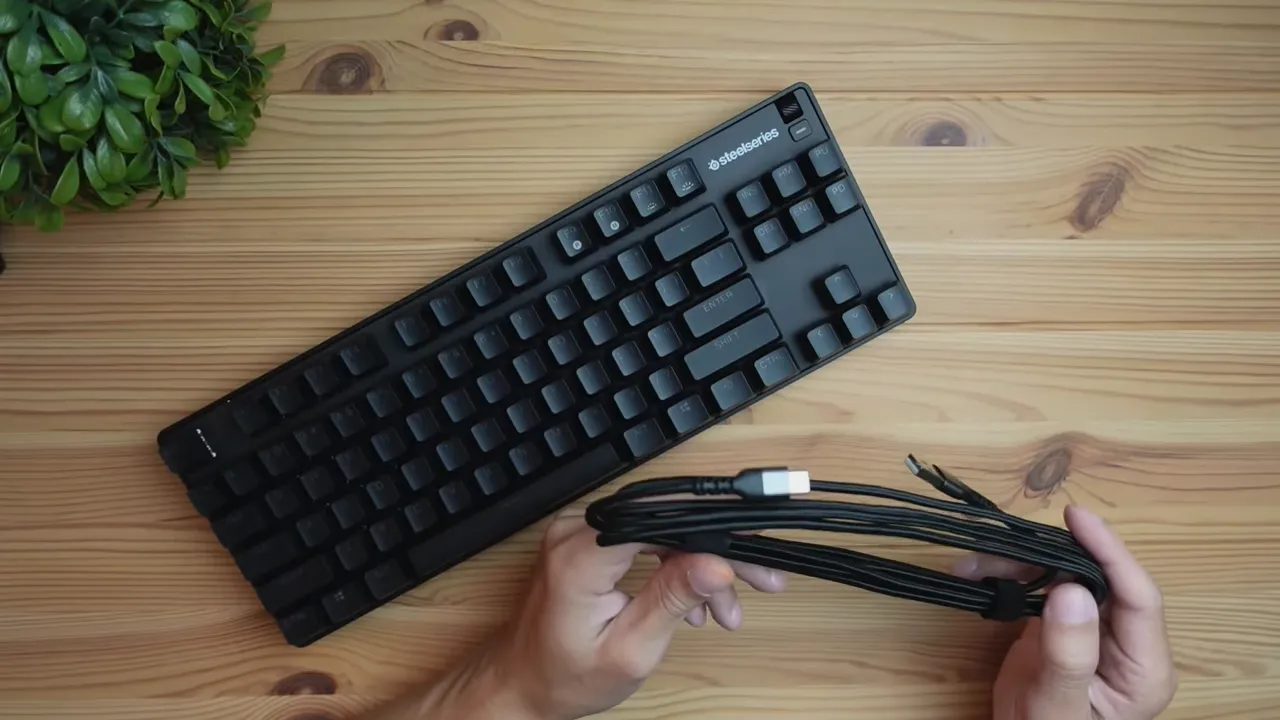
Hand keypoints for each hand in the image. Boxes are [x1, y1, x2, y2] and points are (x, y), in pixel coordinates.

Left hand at [388, 508, 786, 719]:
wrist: (522, 681)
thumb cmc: (567, 677)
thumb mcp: (630, 650)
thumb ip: (672, 599)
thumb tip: (718, 563)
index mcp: (582, 557)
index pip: (662, 516)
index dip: (716, 526)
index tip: (754, 546)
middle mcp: (576, 530)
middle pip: (668, 518)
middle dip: (720, 550)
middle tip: (762, 579)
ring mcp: (579, 530)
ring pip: (662, 526)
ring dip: (702, 562)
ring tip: (726, 610)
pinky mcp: (587, 538)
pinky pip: (644, 535)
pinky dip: (676, 562)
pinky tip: (697, 600)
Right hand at [952, 505, 1176, 719]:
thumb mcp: (1058, 705)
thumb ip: (1069, 654)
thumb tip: (1071, 588)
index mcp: (1145, 666)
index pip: (1138, 596)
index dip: (1110, 551)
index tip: (1076, 517)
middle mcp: (1125, 642)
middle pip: (1100, 578)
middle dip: (1053, 553)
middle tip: (1006, 541)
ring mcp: (1092, 633)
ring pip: (1066, 577)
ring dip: (1022, 564)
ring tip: (975, 563)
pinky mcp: (1061, 628)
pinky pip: (1042, 589)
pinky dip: (1010, 577)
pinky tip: (978, 574)